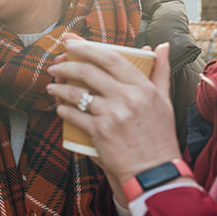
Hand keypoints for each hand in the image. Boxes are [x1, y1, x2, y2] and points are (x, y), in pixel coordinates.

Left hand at [47, 36, 180, 189]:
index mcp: (143, 87)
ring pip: (76, 93)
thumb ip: (160, 71)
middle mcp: (128, 98)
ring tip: (52, 86)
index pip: (111, 58)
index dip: (87, 47)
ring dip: (59, 88)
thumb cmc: (159, 135)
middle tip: (55, 65)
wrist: (154, 172)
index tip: (71, 43)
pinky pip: (74, 115)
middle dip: (66, 66)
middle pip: (88, 72)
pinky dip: (63, 109)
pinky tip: (59, 107)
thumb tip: (160, 46)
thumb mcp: (164, 100)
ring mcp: (112, 115)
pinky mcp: (100, 132)